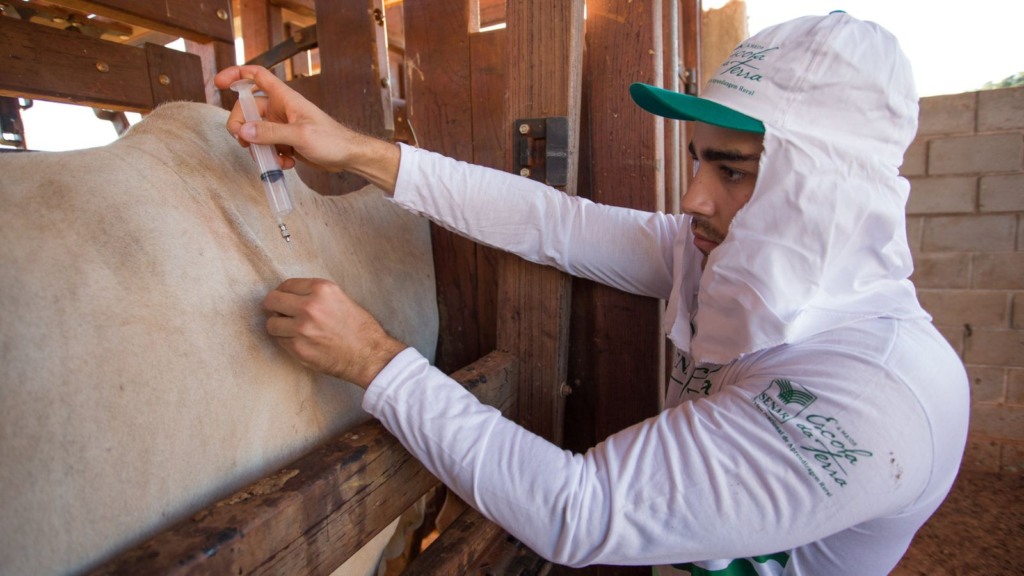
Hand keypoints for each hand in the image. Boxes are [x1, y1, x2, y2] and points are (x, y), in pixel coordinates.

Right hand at [213, 65, 399, 191]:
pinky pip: (267, 147)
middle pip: (248, 110)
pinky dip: (271, 157)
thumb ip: (271, 133)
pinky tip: (287, 164)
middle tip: (244, 143)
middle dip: (242, 127)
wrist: (348, 158)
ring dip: (259, 148)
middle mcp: (280, 109)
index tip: (219, 83)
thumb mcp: (301, 136)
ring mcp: (281, 126)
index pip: (256, 76)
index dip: (236, 74)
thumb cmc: (331, 140)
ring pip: (255, 132)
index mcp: (284, 98)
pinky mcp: (285, 142)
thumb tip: (244, 130)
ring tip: (275, 159)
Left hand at [262, 278, 406, 387]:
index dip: (284, 293)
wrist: (370, 355)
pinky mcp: (298, 349)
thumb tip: (290, 296)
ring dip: (279, 327)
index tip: (285, 300)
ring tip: (293, 331)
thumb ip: (315, 295)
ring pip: (272, 324)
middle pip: (272, 301)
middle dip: (275, 308)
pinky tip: (302, 343)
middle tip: (281, 314)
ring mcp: (302, 329)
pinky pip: (280, 342)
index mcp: (322, 289)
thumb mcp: (341, 299)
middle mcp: (309, 306)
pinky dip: (287, 342)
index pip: (287, 285)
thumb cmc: (360, 328)